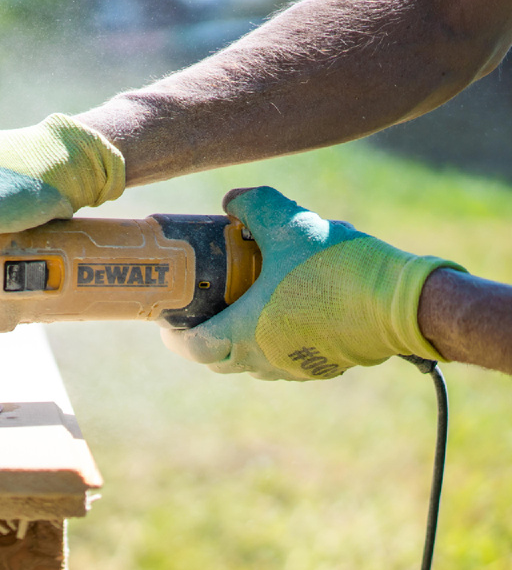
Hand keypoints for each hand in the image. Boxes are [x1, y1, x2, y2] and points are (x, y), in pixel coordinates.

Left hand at [161, 186, 464, 379]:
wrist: (402, 303)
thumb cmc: (338, 268)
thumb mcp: (289, 224)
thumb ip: (254, 207)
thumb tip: (232, 201)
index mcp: (245, 333)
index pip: (193, 348)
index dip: (175, 338)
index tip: (167, 323)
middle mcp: (264, 360)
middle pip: (217, 361)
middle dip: (202, 341)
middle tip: (199, 314)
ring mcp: (294, 368)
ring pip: (251, 365)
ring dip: (236, 345)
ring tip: (238, 312)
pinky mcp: (322, 368)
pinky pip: (283, 363)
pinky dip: (270, 346)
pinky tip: (281, 317)